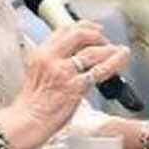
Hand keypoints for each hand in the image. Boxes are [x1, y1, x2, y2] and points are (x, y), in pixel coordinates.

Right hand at [10, 23, 129, 148]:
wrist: (26, 122)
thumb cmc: (32, 105)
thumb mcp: (36, 74)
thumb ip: (53, 63)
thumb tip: (75, 58)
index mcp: (40, 54)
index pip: (63, 30)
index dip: (83, 26)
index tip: (95, 29)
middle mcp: (51, 58)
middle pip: (79, 34)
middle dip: (97, 35)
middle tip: (106, 41)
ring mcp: (63, 72)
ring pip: (92, 51)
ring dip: (109, 49)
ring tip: (119, 51)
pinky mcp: (75, 87)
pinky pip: (99, 70)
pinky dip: (114, 62)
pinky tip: (122, 58)